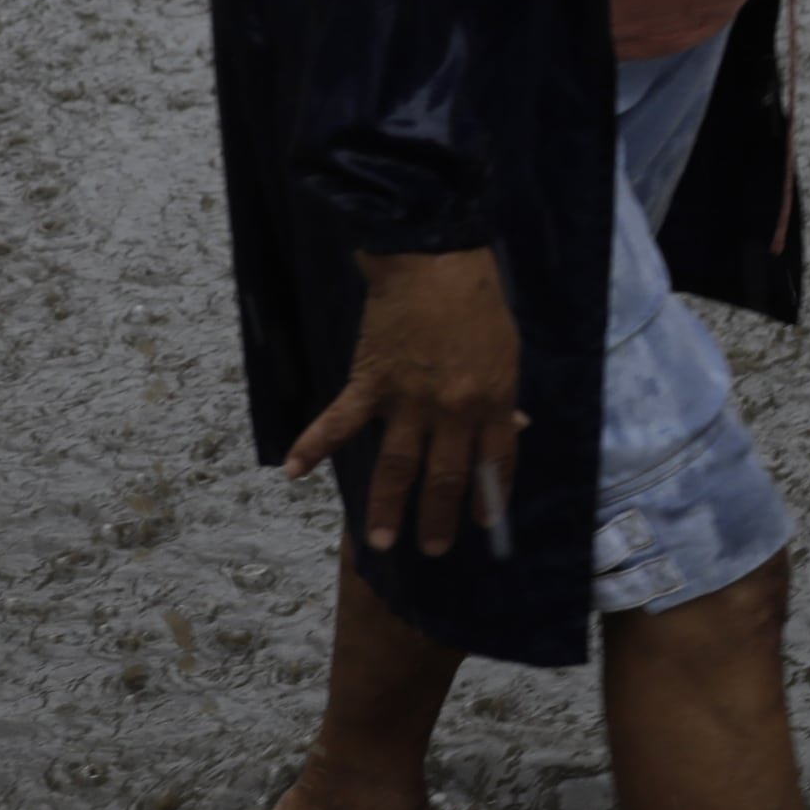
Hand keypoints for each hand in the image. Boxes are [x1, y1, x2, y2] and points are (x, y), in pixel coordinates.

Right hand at [285, 247, 526, 557]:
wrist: (432, 260)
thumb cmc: (478, 300)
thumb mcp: (508, 350)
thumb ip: (505, 395)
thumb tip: (515, 427)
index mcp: (492, 401)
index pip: (495, 462)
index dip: (490, 496)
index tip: (483, 523)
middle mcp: (452, 411)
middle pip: (446, 476)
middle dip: (439, 517)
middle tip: (433, 550)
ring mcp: (408, 401)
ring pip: (396, 466)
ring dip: (387, 507)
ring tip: (379, 542)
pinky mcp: (370, 383)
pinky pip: (339, 422)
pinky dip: (314, 446)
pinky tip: (294, 473)